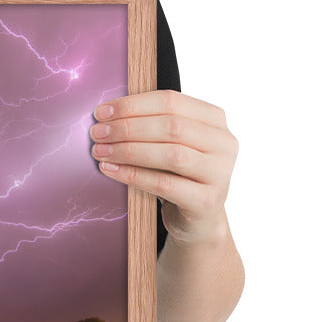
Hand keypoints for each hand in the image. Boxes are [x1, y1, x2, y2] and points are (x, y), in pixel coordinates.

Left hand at [89, 89, 237, 245]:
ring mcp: (220, 173)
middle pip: (171, 126)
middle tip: (97, 133)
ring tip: (100, 151)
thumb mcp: (168, 144)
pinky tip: (111, 169)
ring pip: (171, 154)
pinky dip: (133, 175)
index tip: (101, 112)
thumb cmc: (177, 175)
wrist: (197, 220)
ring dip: (129, 150)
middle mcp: (224, 143)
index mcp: (214, 119)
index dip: (133, 105)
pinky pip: (165, 184)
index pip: (171, 101)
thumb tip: (105, 115)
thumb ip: (149, 125)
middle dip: (127, 127)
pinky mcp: (207, 201)